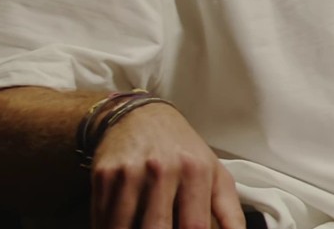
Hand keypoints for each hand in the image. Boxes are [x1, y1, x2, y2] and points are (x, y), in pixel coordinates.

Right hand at [88, 101, 245, 228]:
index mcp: (196, 170)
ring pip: (125, 228)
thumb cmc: (182, 150)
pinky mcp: (105, 175)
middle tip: (160, 228)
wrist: (140, 116)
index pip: (195, 227)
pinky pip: (104, 220)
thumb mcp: (214, 172)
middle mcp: (163, 169)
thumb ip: (230, 211)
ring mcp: (131, 172)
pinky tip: (122, 225)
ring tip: (141, 226)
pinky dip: (109, 228)